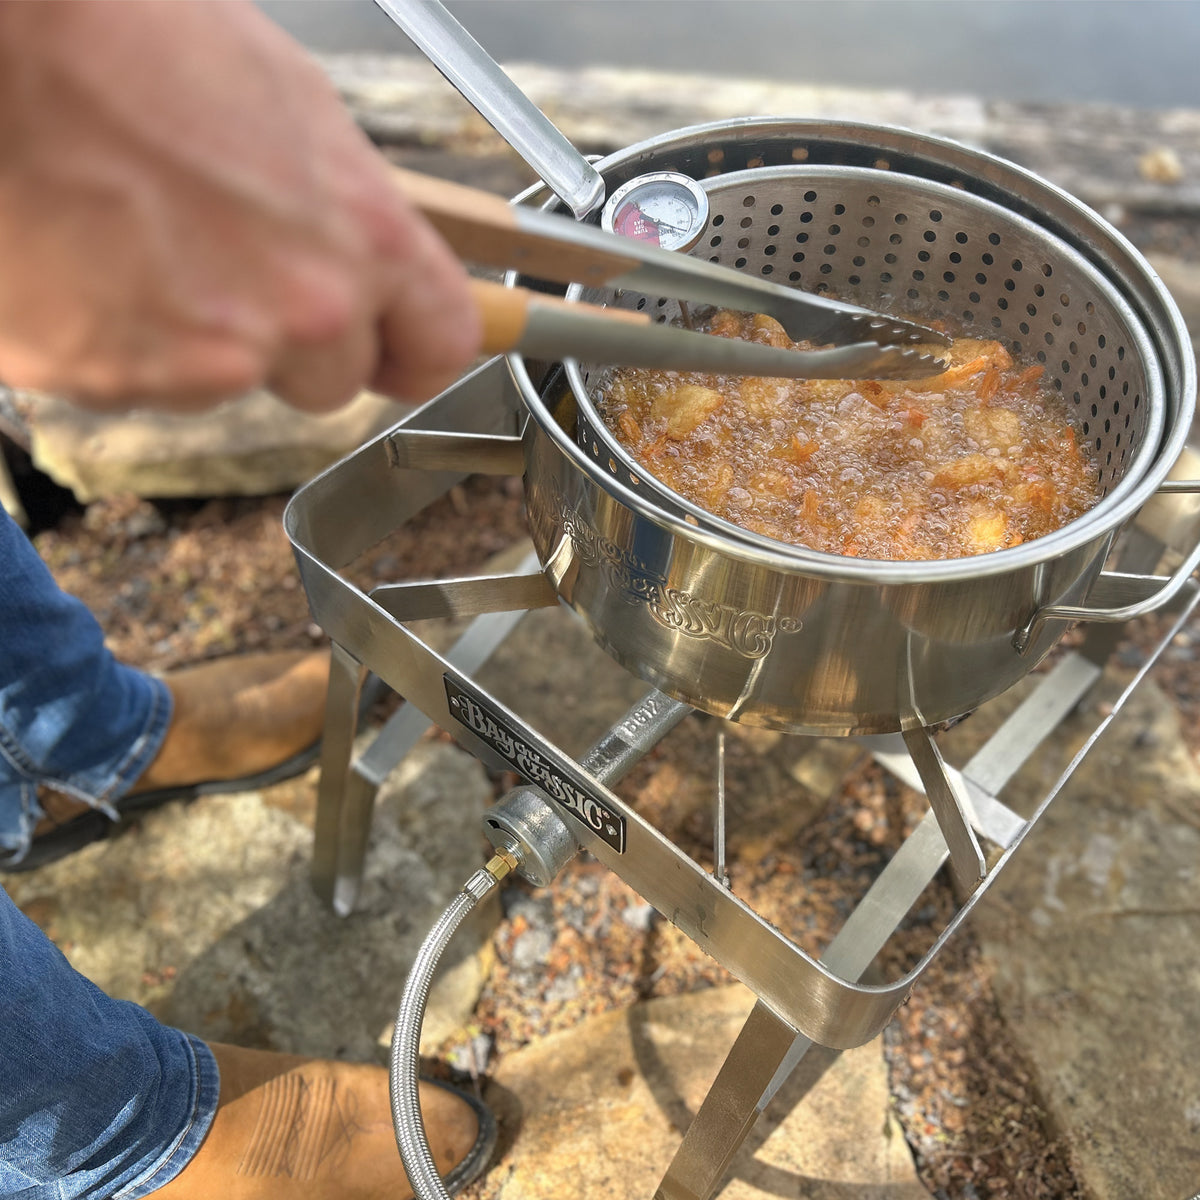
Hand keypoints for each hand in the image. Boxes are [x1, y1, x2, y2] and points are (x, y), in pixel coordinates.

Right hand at [0, 0, 480, 411]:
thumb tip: (359, 245)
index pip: (442, 344)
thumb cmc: (127, 42)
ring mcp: (214, 357)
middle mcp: (304, 313)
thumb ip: (341, 204)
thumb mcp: (285, 103)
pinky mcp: (123, 380)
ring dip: (203, 339)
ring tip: (142, 242)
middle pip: (334, 381)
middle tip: (234, 272)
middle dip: (295, 345)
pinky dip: (124, 341)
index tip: (400, 356)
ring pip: (235, 384)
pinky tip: (93, 264)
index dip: (416, 354)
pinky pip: (148, 383)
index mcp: (362, 236)